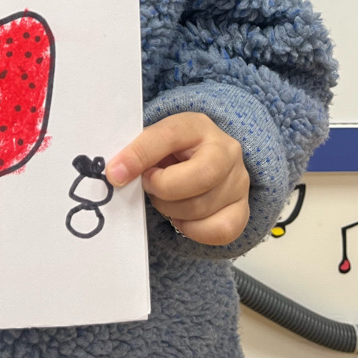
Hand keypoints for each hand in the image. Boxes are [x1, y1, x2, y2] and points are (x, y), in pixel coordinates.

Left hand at [106, 112, 249, 244]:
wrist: (205, 156)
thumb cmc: (173, 151)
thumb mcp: (156, 140)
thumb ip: (138, 152)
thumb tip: (117, 173)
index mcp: (197, 125)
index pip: (168, 137)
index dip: (139, 156)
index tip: (115, 174)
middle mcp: (226, 150)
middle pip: (198, 178)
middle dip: (163, 189)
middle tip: (149, 186)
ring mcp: (239, 180)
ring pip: (202, 208)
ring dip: (172, 210)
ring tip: (164, 198)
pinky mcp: (242, 208)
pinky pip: (221, 231)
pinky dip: (194, 230)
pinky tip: (182, 217)